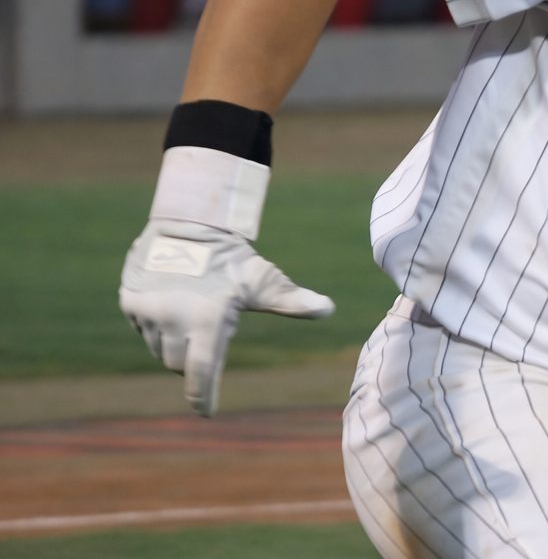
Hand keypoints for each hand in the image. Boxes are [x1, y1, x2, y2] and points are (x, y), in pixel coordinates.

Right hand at [119, 147, 333, 415]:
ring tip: (191, 313)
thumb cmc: (233, 259)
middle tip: (207, 334)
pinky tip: (172, 302)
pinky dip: (156, 325)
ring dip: (173, 342)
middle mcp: (172, 319)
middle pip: (180, 363)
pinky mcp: (130, 301)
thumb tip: (329, 309)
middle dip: (193, 358)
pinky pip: (142, 328)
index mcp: (207, 320)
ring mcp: (147, 311)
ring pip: (159, 347)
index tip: (207, 412)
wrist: (191, 222)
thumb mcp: (263, 280)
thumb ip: (292, 300)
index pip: (202, 371)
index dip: (203, 396)